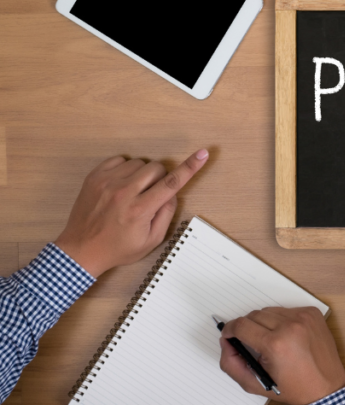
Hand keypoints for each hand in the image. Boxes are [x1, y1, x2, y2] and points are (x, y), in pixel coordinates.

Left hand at [54, 150, 208, 276]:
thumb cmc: (118, 248)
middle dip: (160, 178)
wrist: (81, 250)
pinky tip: (121, 185)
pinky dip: (126, 169)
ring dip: (142, 175)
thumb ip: (167, 214)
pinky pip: (120, 160)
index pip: (172, 183)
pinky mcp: (95, 177)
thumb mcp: (151, 240)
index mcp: (140, 210)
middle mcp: (123, 193)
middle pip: (156, 168)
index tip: (203, 154)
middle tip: (151, 194)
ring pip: (139, 163)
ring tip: (133, 192)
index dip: (190, 167)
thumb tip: (172, 193)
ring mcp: (107, 182)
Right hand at [219, 307, 344, 404]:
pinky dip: (281, 321)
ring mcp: (304, 317)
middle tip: (251, 344)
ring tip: (270, 342)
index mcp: (276, 344)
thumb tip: (226, 342)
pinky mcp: (312, 313)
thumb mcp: (255, 384)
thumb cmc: (294, 387)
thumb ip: (232, 364)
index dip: (230, 330)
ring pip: (269, 311)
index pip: (241, 326)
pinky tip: (286, 336)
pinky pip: (286, 310)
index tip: (228, 335)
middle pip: (254, 315)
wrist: (326, 387)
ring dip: (264, 323)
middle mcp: (291, 326)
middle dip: (247, 328)